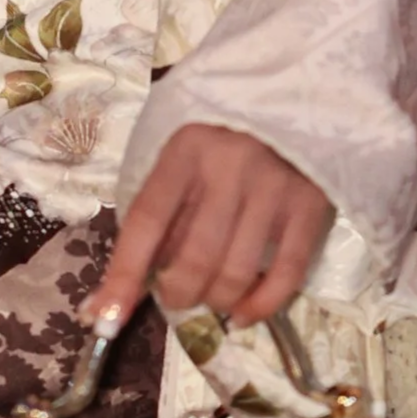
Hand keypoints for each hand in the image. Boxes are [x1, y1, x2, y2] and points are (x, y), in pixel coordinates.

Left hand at [83, 124, 331, 330]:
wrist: (294, 98)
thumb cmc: (222, 139)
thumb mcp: (180, 161)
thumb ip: (156, 221)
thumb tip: (116, 296)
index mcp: (184, 151)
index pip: (146, 221)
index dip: (124, 275)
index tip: (106, 318)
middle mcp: (229, 168)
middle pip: (194, 257)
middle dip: (176, 295)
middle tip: (174, 297)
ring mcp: (273, 188)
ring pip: (236, 273)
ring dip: (216, 301)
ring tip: (210, 297)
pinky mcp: (311, 206)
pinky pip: (285, 274)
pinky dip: (261, 306)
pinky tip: (244, 313)